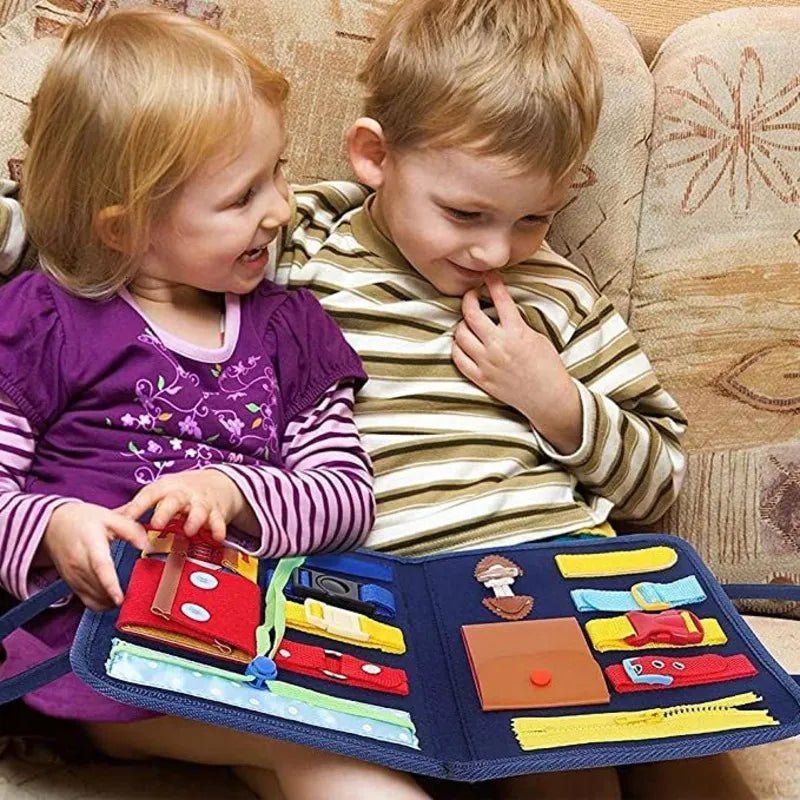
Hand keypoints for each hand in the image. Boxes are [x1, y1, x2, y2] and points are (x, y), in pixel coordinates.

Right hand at [42, 502, 147, 610]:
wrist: (54, 525)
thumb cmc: (83, 520)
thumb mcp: (110, 517)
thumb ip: (131, 530)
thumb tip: (146, 545)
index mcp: (91, 545)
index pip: (100, 567)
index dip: (110, 585)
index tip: (120, 598)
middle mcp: (79, 564)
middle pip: (99, 588)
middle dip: (117, 596)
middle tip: (136, 593)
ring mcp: (74, 577)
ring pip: (94, 599)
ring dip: (111, 602)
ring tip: (127, 594)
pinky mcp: (72, 585)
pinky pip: (88, 602)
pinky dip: (102, 604)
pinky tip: (113, 598)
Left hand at [116, 468, 244, 541]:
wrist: (219, 483)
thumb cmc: (182, 492)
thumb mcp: (161, 493)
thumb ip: (138, 506)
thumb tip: (110, 519)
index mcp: (166, 489)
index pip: (149, 495)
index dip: (137, 506)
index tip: (126, 518)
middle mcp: (184, 494)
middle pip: (174, 500)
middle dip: (166, 511)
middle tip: (157, 524)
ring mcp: (202, 503)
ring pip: (199, 509)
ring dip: (194, 519)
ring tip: (189, 530)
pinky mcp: (217, 512)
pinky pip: (218, 521)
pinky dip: (218, 529)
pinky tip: (217, 538)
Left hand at [452, 272, 581, 452]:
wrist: (548, 398)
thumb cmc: (547, 367)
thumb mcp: (537, 337)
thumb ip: (516, 324)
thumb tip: (500, 312)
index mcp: (516, 332)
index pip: (500, 300)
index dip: (493, 284)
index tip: (489, 277)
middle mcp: (498, 346)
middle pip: (471, 315)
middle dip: (469, 299)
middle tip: (472, 296)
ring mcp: (486, 363)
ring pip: (460, 335)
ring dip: (462, 324)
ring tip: (468, 322)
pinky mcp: (480, 378)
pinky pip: (458, 358)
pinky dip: (457, 347)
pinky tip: (462, 343)